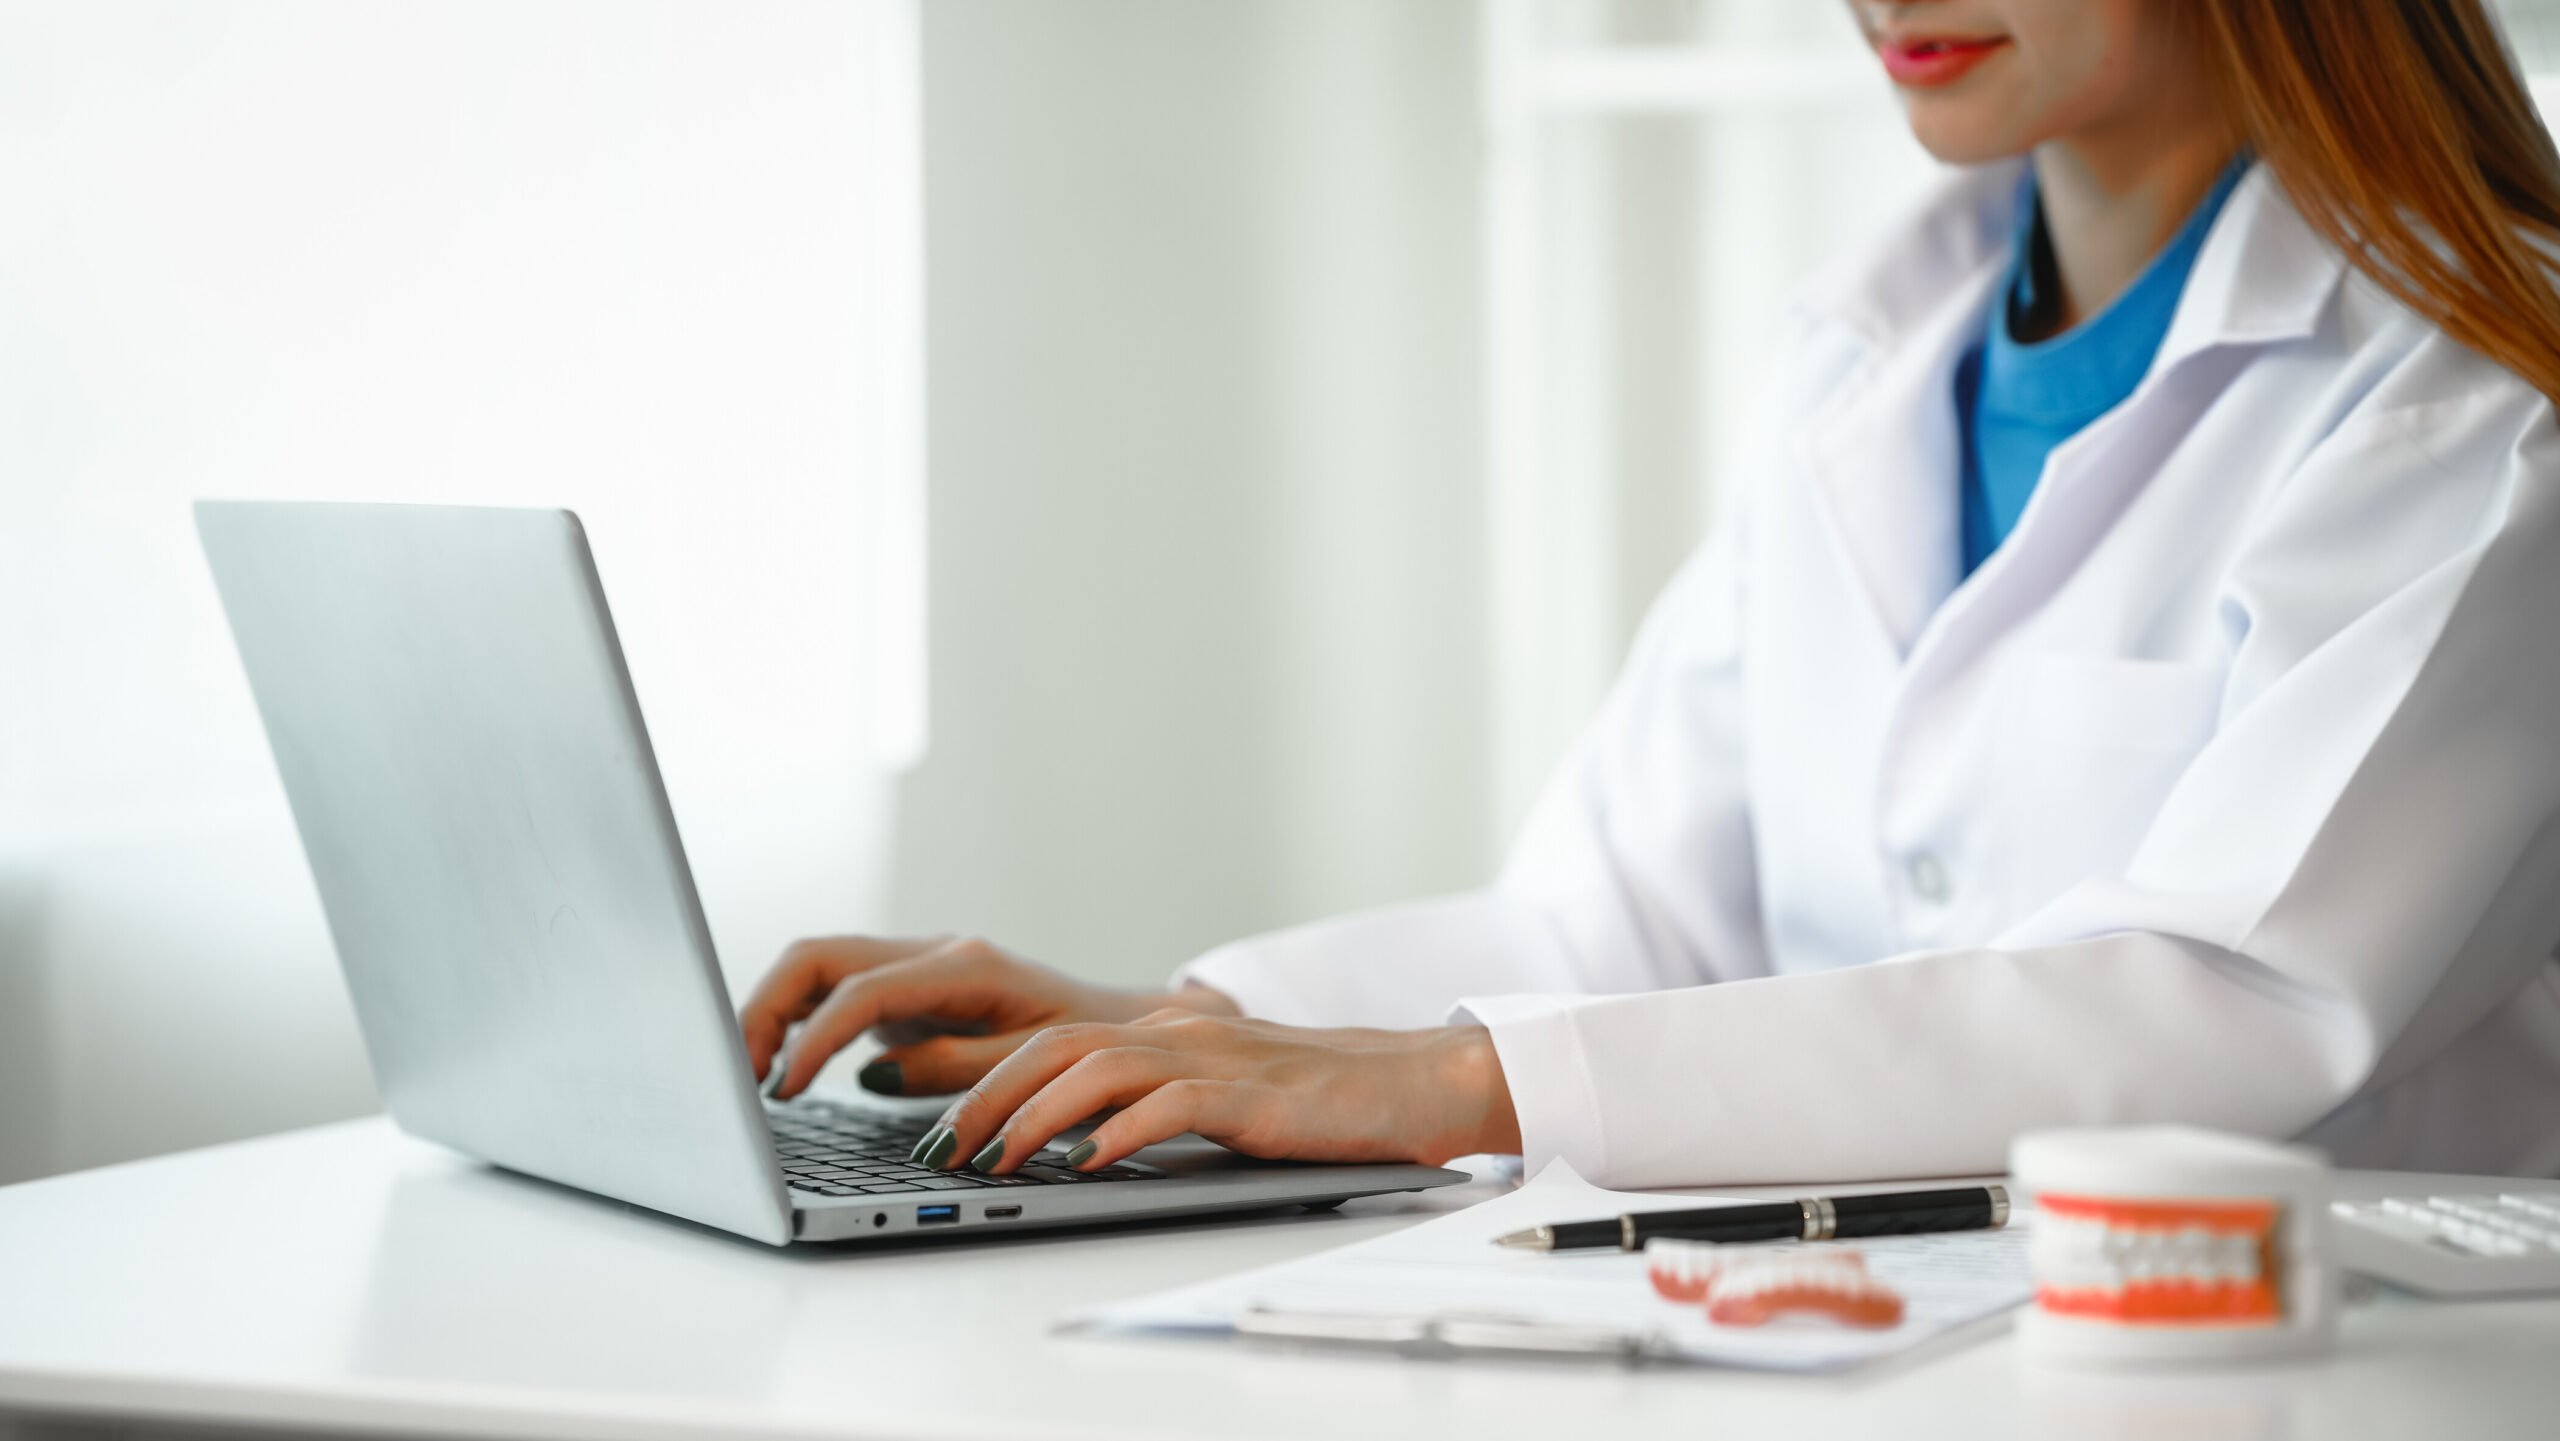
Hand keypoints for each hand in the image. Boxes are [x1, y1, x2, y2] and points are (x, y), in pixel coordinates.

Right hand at [741, 935, 1240, 1098]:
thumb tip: (874, 1075)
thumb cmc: (1090, 1046)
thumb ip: (955, 1068)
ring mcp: (916, 968)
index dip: (813, 1039)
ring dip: (772, 1014)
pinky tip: (780, 1070)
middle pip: (818, 957)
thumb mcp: (1031, 1064)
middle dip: (765, 1011)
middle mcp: (934, 954)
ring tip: (746, 1077)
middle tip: (739, 1079)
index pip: (861, 988)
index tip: (782, 1090)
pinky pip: (832, 993)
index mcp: (967, 966)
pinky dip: (797, 1023)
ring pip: (817, 968)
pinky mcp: (906, 993)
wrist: (1123, 1028)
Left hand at [903, 1009, 1521, 1174]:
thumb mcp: (1213, 1098)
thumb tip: (1066, 1147)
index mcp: (1161, 1032)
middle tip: (938, 1150)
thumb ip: (1147, 1106)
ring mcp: (1213, 1057)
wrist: (1412, 1081)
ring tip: (994, 1160)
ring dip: (1033, 1115)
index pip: (1047, 1041)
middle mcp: (1176, 1033)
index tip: (930, 1126)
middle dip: (981, 1097)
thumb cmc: (1312, 1100)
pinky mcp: (1252, 1094)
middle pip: (1052, 1047)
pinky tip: (1085, 1163)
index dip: (979, 1078)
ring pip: (1096, 1067)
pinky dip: (1120, 1131)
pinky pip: (1170, 1104)